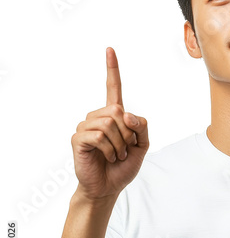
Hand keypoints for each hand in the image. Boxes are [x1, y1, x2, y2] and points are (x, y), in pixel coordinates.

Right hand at [71, 47, 148, 199]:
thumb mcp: (143, 144)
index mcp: (113, 115)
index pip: (113, 88)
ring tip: (116, 155)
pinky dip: (110, 149)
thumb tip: (123, 113)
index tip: (110, 50)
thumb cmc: (124, 165)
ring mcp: (86, 126)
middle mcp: (97, 116)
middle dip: (128, 133)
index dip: (112, 69)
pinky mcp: (79, 138)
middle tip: (125, 148)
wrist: (109, 187)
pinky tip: (107, 156)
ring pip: (110, 122)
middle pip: (118, 110)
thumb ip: (142, 125)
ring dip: (120, 143)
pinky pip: (100, 135)